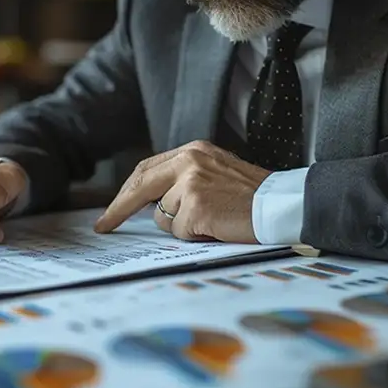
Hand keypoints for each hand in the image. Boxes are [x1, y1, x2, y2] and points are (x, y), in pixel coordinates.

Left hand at [94, 140, 270, 241]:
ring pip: (162, 216)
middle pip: (140, 185)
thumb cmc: (253, 195)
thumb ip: (185, 179)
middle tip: (104, 226)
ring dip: (182, 227)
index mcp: (193, 151)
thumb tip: (155, 204)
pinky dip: (196, 236)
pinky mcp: (196, 206)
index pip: (147, 169)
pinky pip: (180, 231)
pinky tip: (218, 227)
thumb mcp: (216, 173)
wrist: (283, 203)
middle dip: (119, 208)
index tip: (113, 208)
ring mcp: (191, 183)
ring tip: (214, 221)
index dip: (127, 190)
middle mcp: (189, 161)